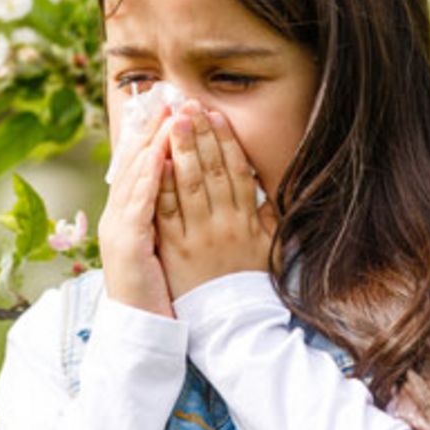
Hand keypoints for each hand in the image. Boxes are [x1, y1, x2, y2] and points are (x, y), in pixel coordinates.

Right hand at [97, 102, 178, 316]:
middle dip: (153, 127)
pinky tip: (158, 158)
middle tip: (169, 95)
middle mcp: (119, 215)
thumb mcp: (162, 245)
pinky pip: (139, 204)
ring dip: (153, 143)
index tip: (170, 104)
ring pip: (136, 177)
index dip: (153, 132)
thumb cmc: (156, 289)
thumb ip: (167, 214)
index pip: (140, 164)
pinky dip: (148, 179)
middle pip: (134, 162)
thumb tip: (182, 184)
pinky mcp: (127, 244)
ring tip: (169, 115)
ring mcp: (119, 228)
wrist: (138, 328)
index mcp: (128, 214)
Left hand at [157, 100, 276, 301]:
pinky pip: (167, 211)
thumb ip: (271, 218)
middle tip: (188, 106)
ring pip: (189, 184)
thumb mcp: (270, 249)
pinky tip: (155, 161)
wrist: (231, 324)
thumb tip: (274, 190)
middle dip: (199, 135)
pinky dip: (161, 184)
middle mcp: (224, 224)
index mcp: (248, 221)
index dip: (225, 141)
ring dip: (179, 150)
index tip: (216, 116)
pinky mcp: (176, 249)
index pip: (237, 172)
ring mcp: (198, 236)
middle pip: (211, 171)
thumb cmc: (250, 285)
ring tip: (171, 121)